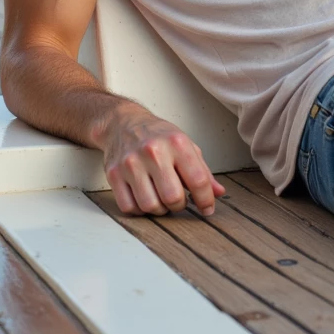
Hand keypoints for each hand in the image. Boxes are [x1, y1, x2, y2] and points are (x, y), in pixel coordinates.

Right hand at [98, 107, 225, 216]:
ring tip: (161, 199)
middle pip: (173, 197)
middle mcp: (153, 151)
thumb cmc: (158, 136)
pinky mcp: (114, 174)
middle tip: (179, 200)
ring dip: (160, 209)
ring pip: (150, 205)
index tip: (207, 208)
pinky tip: (144, 198)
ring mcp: (131, 163)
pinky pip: (129, 207)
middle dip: (180, 205)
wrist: (122, 123)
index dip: (206, 200)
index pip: (198, 180)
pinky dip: (139, 210)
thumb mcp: (185, 145)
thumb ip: (203, 170)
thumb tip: (219, 193)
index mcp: (176, 142)